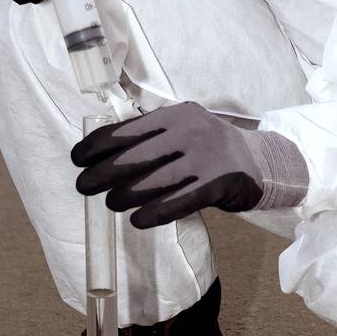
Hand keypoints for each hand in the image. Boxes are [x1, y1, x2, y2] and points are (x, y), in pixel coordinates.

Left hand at [71, 100, 308, 227]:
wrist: (260, 161)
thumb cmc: (209, 149)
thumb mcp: (183, 130)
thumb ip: (152, 137)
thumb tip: (102, 156)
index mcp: (176, 114)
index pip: (128, 129)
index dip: (98, 145)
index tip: (77, 158)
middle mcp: (190, 131)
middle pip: (136, 156)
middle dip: (103, 173)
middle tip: (83, 186)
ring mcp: (206, 157)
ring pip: (155, 181)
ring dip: (125, 195)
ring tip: (110, 203)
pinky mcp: (218, 183)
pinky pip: (179, 202)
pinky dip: (155, 213)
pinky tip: (138, 221)